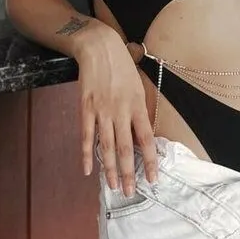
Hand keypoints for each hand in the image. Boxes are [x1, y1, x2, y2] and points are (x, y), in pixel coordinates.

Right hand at [75, 27, 157, 195]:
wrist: (99, 47)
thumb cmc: (122, 66)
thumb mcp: (138, 87)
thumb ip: (139, 112)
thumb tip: (142, 137)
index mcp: (138, 105)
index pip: (147, 139)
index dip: (150, 161)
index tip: (153, 179)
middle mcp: (121, 110)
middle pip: (126, 148)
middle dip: (128, 173)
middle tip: (129, 192)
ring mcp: (102, 110)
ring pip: (107, 146)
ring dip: (110, 169)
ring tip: (112, 187)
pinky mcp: (86, 108)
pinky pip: (87, 135)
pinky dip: (87, 154)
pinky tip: (88, 170)